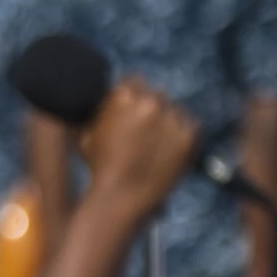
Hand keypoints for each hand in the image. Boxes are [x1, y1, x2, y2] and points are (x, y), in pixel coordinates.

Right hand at [78, 77, 197, 224]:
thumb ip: (98, 109)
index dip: (131, 94)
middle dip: (150, 107)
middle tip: (144, 127)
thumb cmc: (98, 167)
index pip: (133, 80)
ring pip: (174, 109)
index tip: (131, 107)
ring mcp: (171, 118)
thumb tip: (101, 99)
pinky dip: (181, 134)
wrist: (121, 196)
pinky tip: (168, 149)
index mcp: (122, 96)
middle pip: (156, 93)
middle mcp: (150, 102)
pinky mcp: (188, 136)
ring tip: (155, 142)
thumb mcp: (86, 132)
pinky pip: (190, 126)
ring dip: (167, 120)